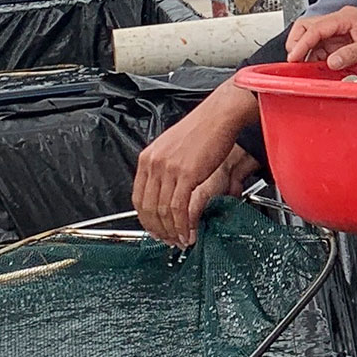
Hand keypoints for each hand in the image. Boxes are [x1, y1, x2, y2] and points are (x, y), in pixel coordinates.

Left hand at [132, 89, 249, 246]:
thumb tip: (164, 188)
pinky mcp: (185, 174)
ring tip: (181, 240)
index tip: (155, 230)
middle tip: (168, 240)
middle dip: (158, 230)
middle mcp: (153, 164)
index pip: (138, 197)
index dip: (146, 219)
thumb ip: (164, 167)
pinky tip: (189, 232)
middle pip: (148, 207)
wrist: (219, 116)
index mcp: (147, 158)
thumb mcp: (172, 147)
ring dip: (172, 231)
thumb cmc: (202, 129)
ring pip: (163, 210)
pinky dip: (183, 225)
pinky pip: (179, 207)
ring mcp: (168, 169)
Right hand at [288, 6, 356, 70]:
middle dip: (297, 43)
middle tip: (294, 61)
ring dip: (306, 52)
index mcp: (346, 17)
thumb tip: (332, 61)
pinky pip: (323, 47)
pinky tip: (317, 67)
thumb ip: (352, 53)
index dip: (302, 43)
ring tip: (304, 67)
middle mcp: (340, 21)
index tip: (294, 57)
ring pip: (313, 38)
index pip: (315, 28)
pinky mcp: (343, 41)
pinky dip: (316, 57)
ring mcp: (340, 31)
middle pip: (307, 27)